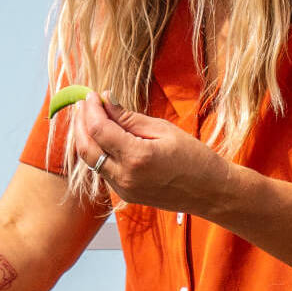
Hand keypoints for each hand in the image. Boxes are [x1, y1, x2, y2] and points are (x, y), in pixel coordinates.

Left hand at [68, 91, 237, 212]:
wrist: (211, 192)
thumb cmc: (195, 158)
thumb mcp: (164, 130)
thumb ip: (130, 118)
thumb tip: (107, 101)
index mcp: (136, 157)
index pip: (99, 129)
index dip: (92, 109)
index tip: (93, 94)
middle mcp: (124, 177)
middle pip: (86, 148)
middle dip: (80, 123)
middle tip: (83, 103)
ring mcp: (123, 190)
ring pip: (91, 161)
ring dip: (86, 138)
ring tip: (89, 117)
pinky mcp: (125, 195)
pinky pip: (103, 171)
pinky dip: (98, 152)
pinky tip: (103, 137)